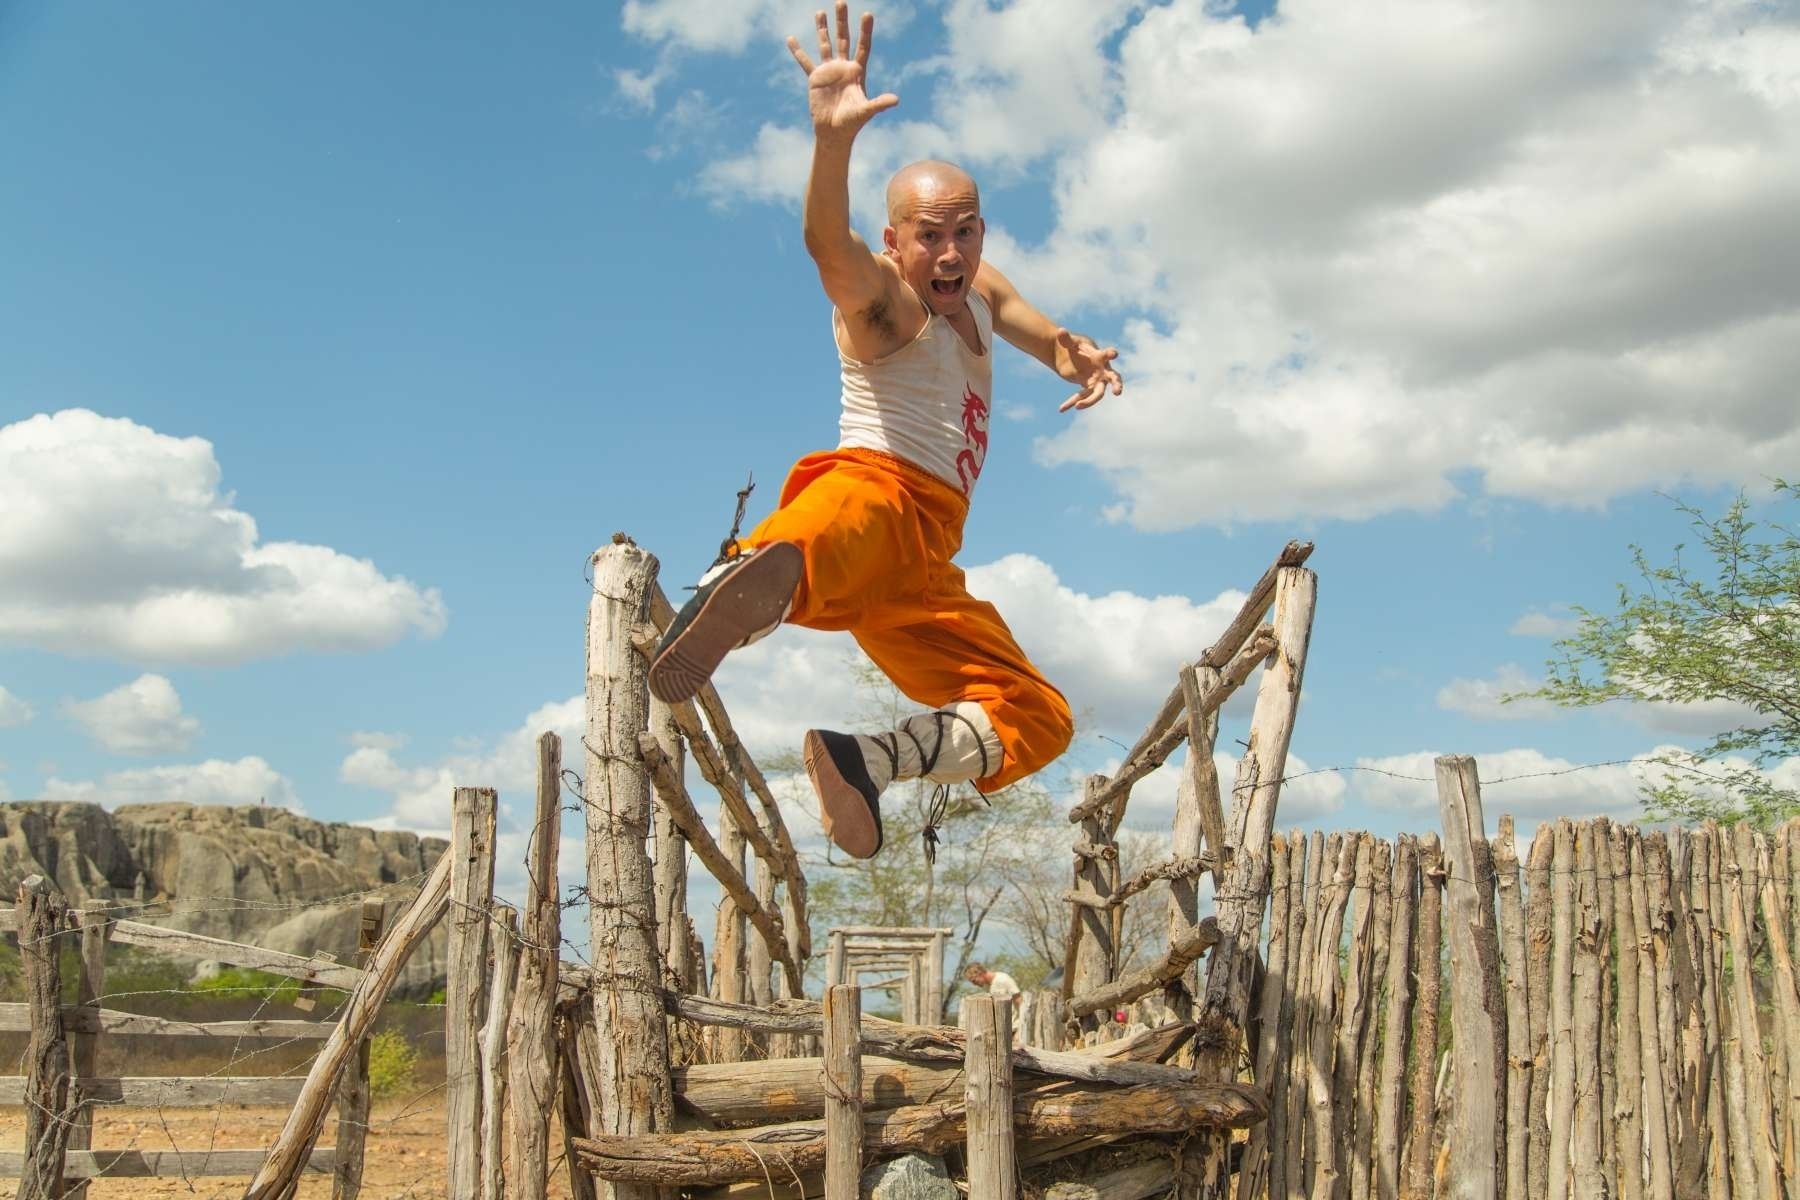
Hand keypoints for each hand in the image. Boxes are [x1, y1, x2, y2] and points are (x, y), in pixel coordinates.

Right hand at [787, 3, 898, 138]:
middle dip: (842, 21)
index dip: (865, 31)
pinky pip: (805, 62)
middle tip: (841, 2)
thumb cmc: (852, 123)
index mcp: (857, 72)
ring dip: (822, 28)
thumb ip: (879, 104)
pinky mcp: (815, 79)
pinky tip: (791, 39)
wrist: (834, 133)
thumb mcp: (866, 112)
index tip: (867, 14)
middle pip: (843, 39)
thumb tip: (896, 100)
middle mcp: (843, 68)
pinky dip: (798, 51)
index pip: (863, 47)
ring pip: (825, 45)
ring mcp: (829, 71)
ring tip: (820, 12)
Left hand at [1055, 329, 1123, 411]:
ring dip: (1090, 401)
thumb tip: (1060, 331)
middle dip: (1117, 384)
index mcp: (1099, 356)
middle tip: (1118, 391)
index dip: (1111, 354)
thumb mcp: (1069, 343)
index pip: (1107, 355)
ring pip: (1098, 394)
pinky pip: (1081, 397)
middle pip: (1113, 379)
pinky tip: (1061, 409)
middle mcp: (1102, 370)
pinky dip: (1071, 402)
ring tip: (1078, 406)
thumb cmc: (1074, 347)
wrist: (1070, 356)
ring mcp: (1096, 381)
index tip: (1114, 354)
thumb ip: (1066, 339)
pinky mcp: (1087, 387)